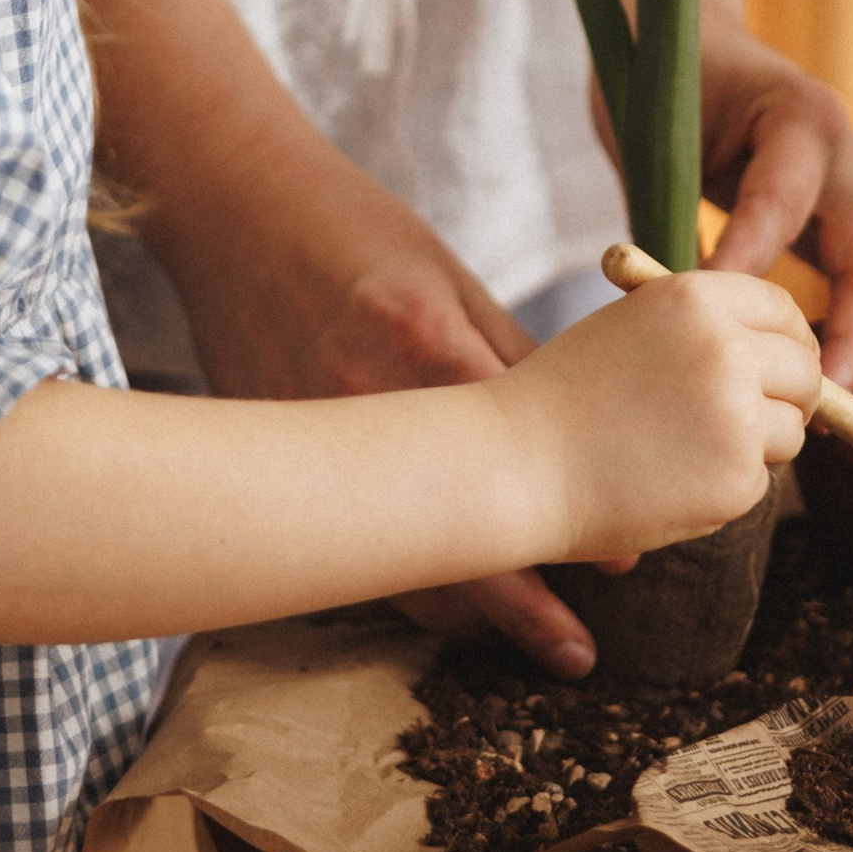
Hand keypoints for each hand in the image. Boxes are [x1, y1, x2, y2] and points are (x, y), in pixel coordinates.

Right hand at [160, 118, 615, 675]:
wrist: (231, 202)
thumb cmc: (354, 229)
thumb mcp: (447, 276)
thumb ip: (507, 355)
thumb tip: (578, 431)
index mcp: (424, 340)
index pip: (514, 452)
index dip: (568, 517)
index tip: (621, 567)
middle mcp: (368, 396)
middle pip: (452, 528)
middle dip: (518, 601)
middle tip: (575, 649)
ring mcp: (311, 430)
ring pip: (392, 556)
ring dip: (457, 605)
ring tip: (515, 641)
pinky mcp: (273, 444)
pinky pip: (342, 533)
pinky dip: (390, 568)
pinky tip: (434, 594)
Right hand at [503, 267, 820, 561]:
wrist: (520, 462)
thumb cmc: (566, 395)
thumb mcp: (633, 327)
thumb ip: (700, 327)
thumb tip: (775, 347)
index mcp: (696, 298)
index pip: (782, 308)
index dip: (791, 338)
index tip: (784, 363)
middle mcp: (726, 348)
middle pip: (806, 369)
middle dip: (794, 396)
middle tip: (760, 418)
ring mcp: (736, 416)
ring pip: (790, 430)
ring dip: (759, 445)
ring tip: (687, 451)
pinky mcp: (736, 479)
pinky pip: (758, 481)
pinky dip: (726, 488)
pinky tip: (669, 483)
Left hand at [696, 26, 852, 389]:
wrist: (695, 40)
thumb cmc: (669, 86)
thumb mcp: (661, 133)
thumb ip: (676, 209)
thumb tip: (680, 306)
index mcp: (797, 116)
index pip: (782, 201)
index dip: (749, 259)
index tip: (712, 308)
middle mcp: (845, 156)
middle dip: (851, 334)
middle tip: (809, 395)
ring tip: (823, 399)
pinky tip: (823, 373)